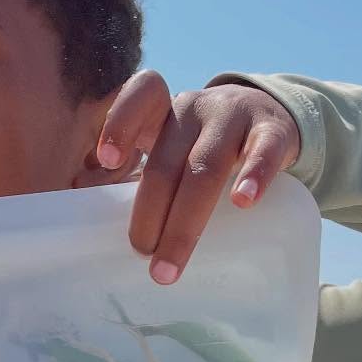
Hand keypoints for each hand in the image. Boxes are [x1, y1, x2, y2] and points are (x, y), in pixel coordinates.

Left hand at [95, 73, 301, 283]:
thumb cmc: (205, 148)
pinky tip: (244, 202)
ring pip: (206, 167)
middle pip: (166, 161)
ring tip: (171, 263)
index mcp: (163, 114)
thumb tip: (88, 229)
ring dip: (186, 220)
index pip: (141, 99)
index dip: (121, 124)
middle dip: (150, 214)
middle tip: (141, 255)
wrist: (272, 118)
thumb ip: (142, 178)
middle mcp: (194, 110)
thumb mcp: (173, 150)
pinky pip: (264, 151)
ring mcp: (235, 118)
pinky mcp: (273, 131)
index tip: (106, 161)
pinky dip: (254, 175)